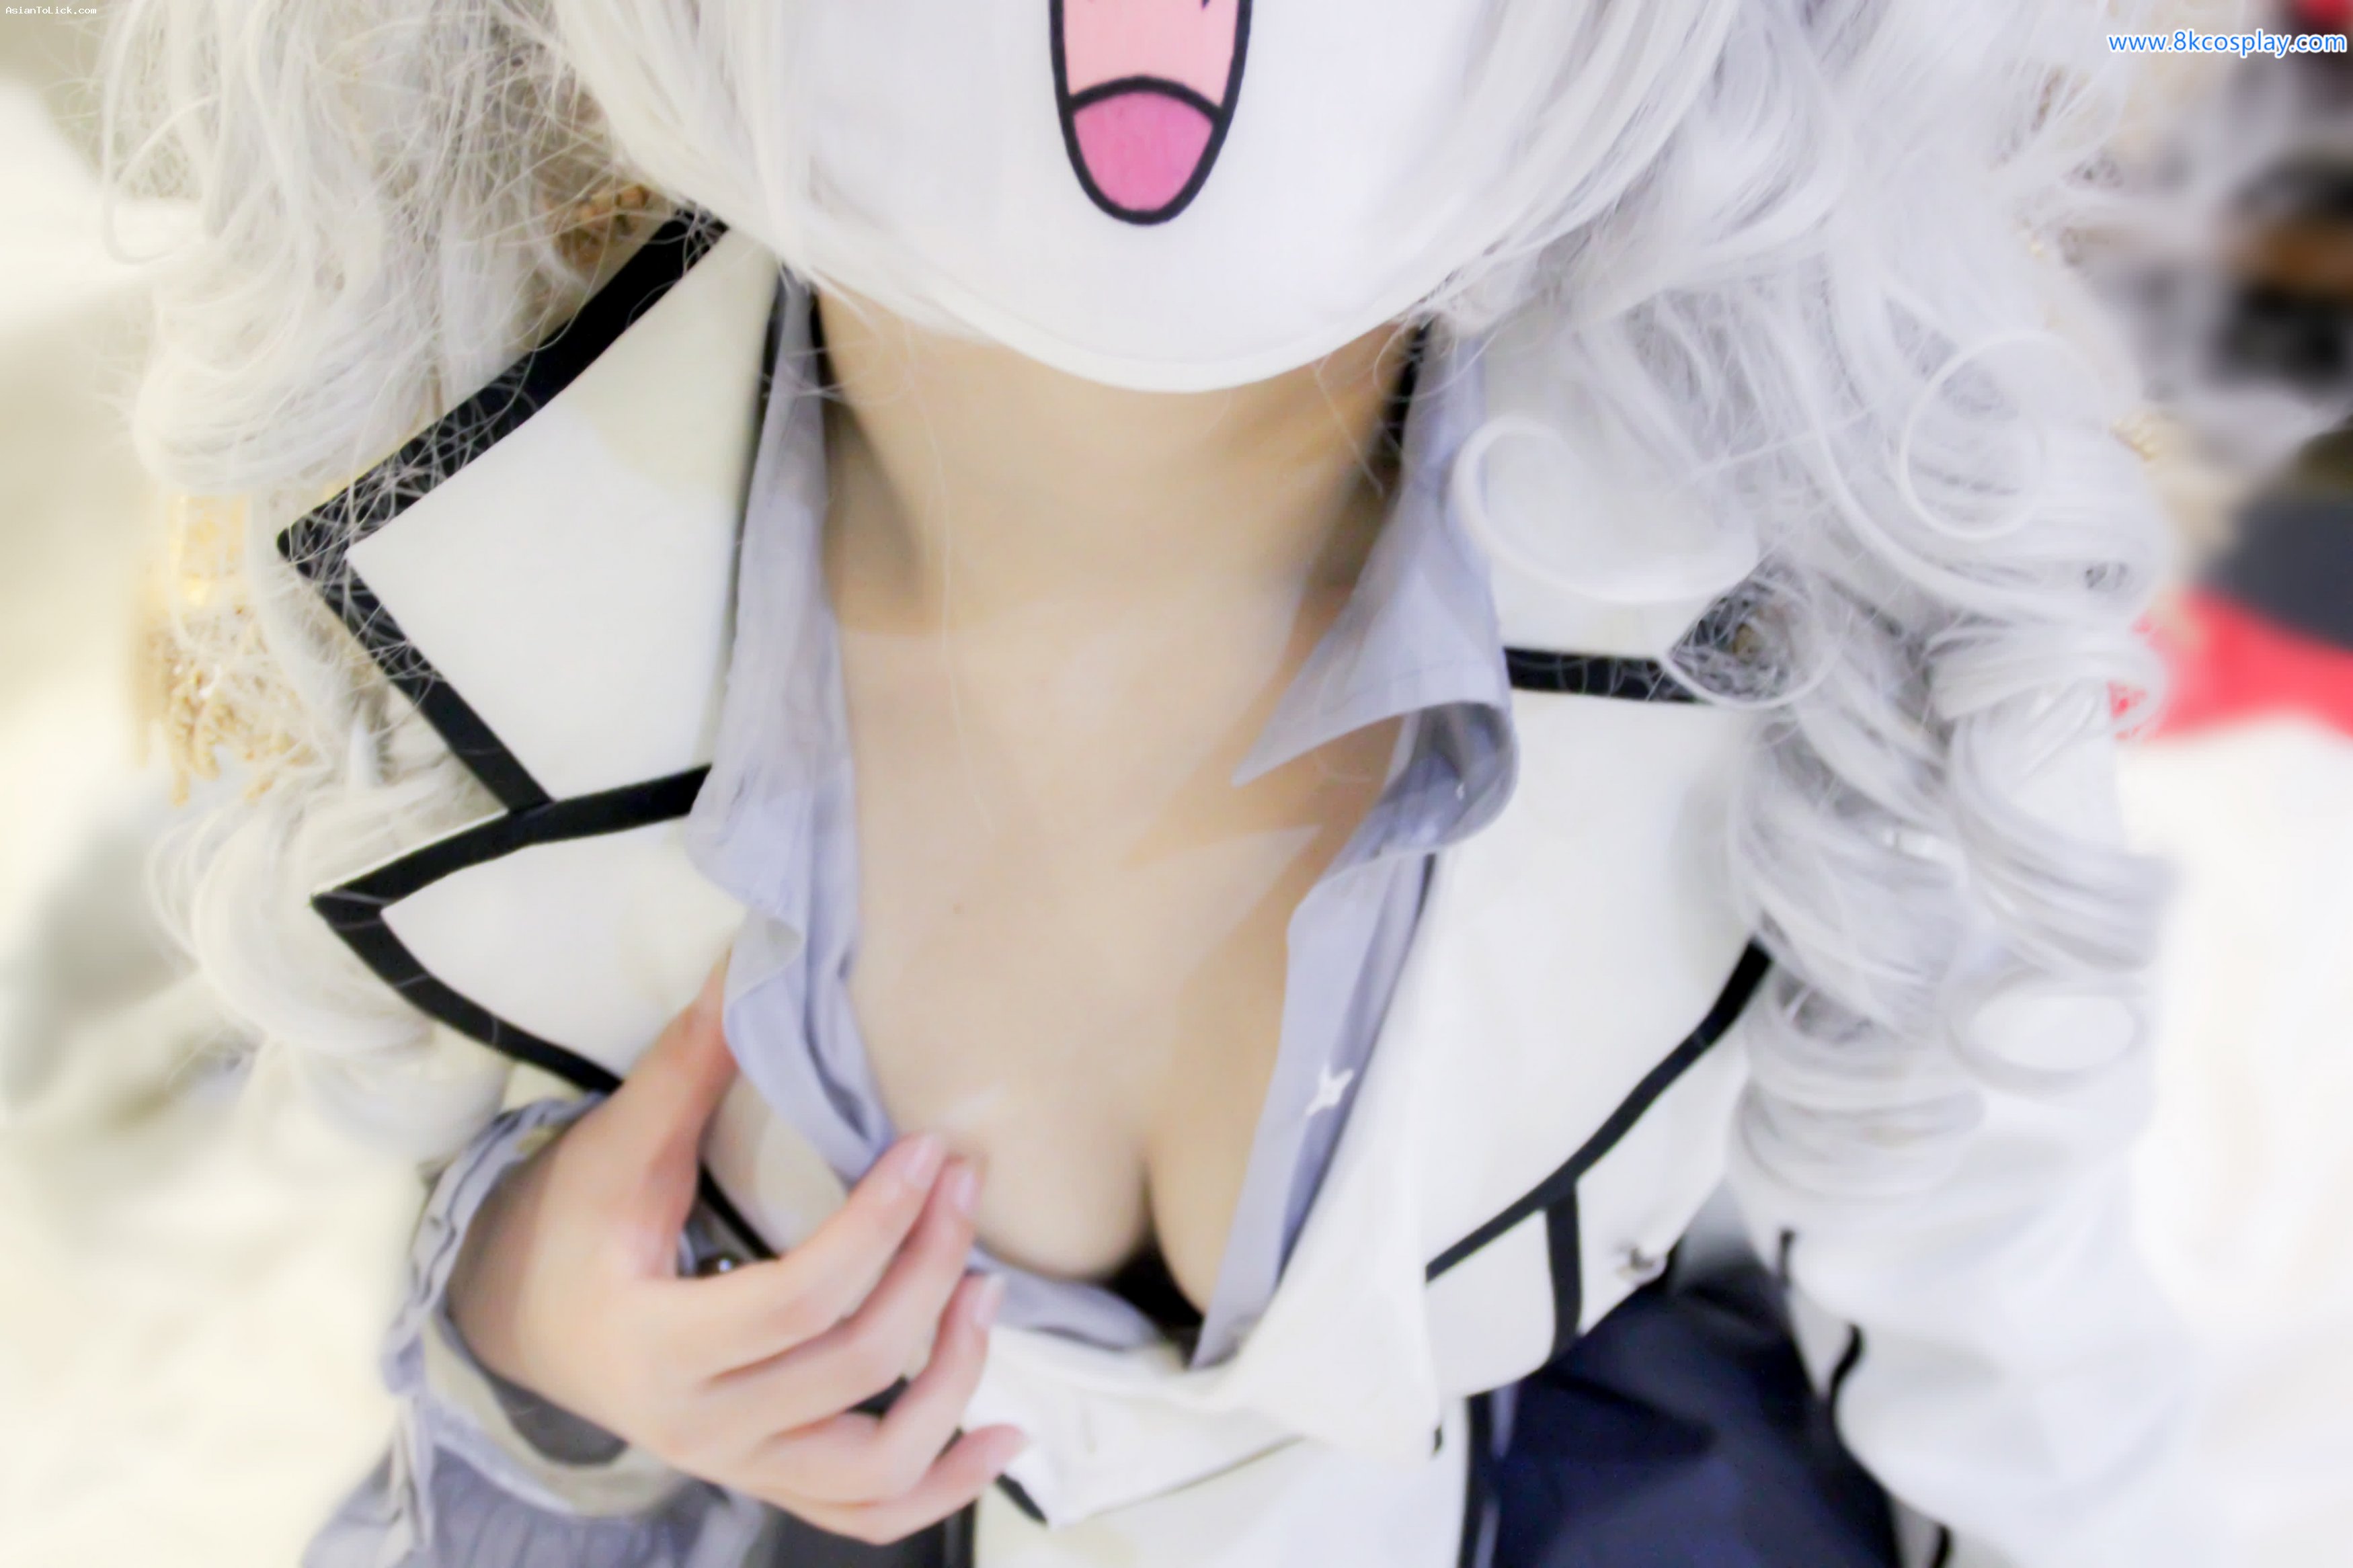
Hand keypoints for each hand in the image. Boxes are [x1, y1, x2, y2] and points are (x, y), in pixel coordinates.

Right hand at [446, 968, 1023, 1542]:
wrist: (518, 1325)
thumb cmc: (568, 1227)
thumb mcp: (615, 1147)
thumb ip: (690, 1065)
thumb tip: (754, 956)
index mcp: (656, 1346)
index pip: (800, 1298)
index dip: (880, 1225)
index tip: (930, 1153)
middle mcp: (699, 1427)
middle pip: (854, 1368)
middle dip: (930, 1271)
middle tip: (966, 1189)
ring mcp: (737, 1467)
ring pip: (874, 1466)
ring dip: (953, 1383)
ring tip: (990, 1295)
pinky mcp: (765, 1480)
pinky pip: (865, 1516)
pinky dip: (941, 1488)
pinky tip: (1003, 1441)